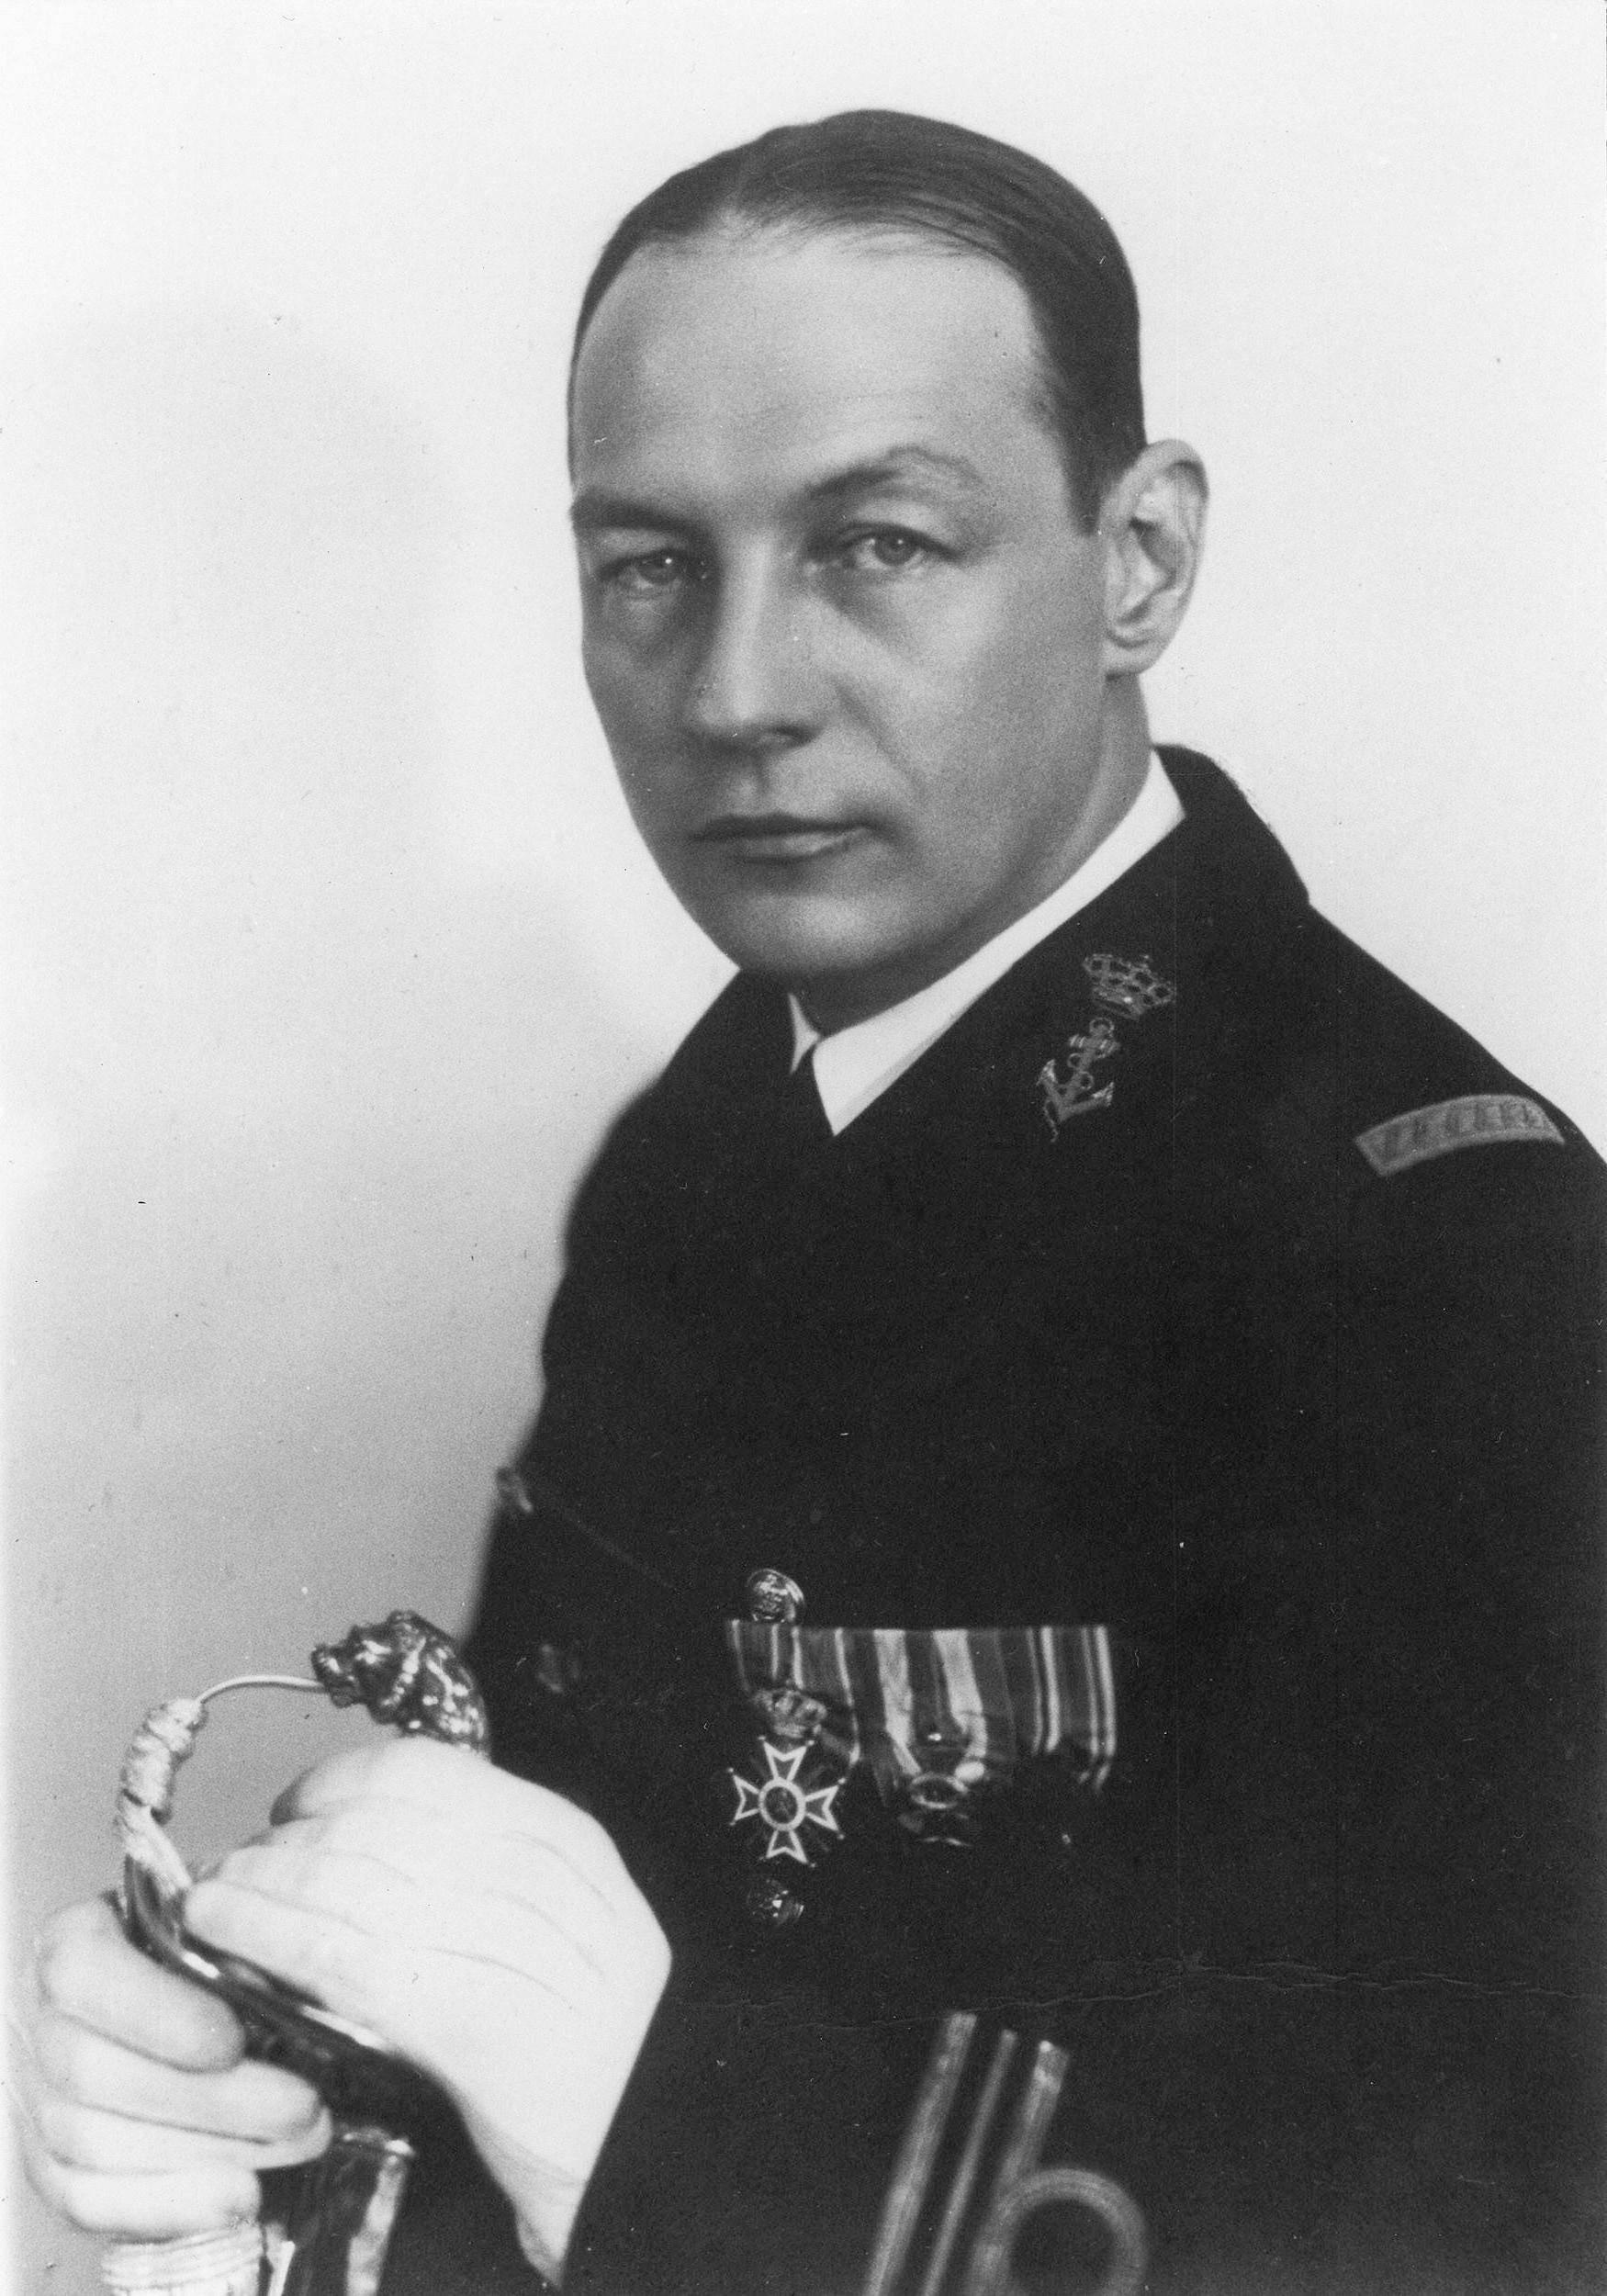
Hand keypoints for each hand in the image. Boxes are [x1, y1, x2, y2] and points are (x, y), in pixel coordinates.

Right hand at [17, 1894, 329, 2239]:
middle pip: (90, 2073)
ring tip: (292, 2144)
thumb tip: (269, 1947)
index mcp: (71, 1938)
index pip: (80, 1972)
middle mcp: (40, 2019)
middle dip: (208, 2100)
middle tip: (301, 2106)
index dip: (154, 2013)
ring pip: (92, 2142)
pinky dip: (166, 2206)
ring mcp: (37, 2098)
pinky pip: (87, 2200)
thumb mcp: (225, 1906)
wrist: (186, 2004)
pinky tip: (238, 2194)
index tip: (233, 2040)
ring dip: (202, 2153)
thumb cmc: (209, 1945)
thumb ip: (237, 1917)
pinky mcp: (52, 2164)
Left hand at [183, 1740, 671, 2280]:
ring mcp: (506, 1938)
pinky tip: (226, 1938)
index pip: (424, 1773)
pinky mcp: (469, 2016)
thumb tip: (381, 1849)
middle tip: (237, 1868)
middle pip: (375, 1822)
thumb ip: (495, 1877)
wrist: (661, 2139)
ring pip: (347, 1880)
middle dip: (287, 1841)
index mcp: (560, 1837)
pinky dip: (269, 1936)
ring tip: (215, 1903)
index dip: (338, 1782)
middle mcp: (534, 1872)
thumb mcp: (567, 1925)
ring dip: (259, 1885)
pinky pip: (343, 1954)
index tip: (296, 1811)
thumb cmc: (607, 2045)